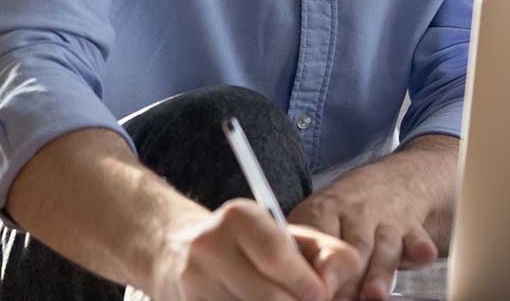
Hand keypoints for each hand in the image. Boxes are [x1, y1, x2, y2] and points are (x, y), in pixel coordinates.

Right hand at [149, 199, 361, 300]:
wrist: (179, 250)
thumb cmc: (249, 244)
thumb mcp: (286, 236)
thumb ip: (323, 252)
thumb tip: (330, 286)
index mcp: (239, 217)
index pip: (275, 256)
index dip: (304, 282)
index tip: (321, 295)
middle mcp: (209, 245)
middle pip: (266, 295)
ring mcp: (194, 280)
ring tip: (281, 299)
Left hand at [287, 135, 456, 300]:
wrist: (399, 178)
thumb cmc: (349, 208)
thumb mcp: (319, 216)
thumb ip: (306, 250)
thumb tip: (288, 284)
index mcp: (323, 210)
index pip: (316, 238)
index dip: (315, 266)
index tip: (313, 288)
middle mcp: (356, 213)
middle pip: (351, 250)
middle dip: (346, 278)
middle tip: (338, 298)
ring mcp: (386, 220)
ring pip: (383, 248)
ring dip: (379, 272)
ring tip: (373, 294)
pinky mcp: (413, 228)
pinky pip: (418, 239)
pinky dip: (420, 248)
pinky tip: (421, 255)